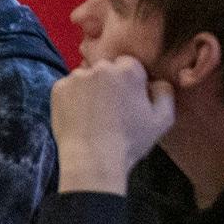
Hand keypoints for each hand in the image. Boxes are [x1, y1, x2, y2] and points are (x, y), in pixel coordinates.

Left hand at [50, 56, 172, 193]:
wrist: (92, 158)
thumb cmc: (130, 141)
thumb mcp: (163, 119)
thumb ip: (165, 92)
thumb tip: (156, 81)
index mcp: (128, 70)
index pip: (130, 65)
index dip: (131, 82)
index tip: (128, 100)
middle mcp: (101, 67)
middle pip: (106, 68)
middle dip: (110, 82)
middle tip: (111, 108)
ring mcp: (76, 77)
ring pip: (86, 77)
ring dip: (90, 88)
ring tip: (94, 114)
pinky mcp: (58, 88)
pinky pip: (68, 87)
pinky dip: (72, 97)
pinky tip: (79, 116)